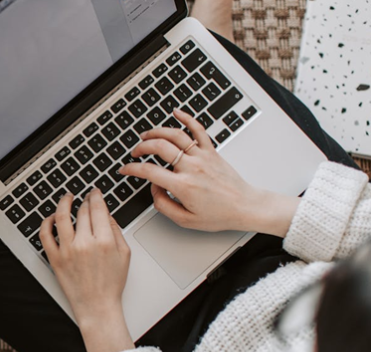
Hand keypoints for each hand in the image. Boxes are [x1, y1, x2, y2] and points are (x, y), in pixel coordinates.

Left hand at [40, 189, 133, 351]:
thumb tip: (106, 214)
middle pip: (82, 211)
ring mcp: (67, 250)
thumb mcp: (124, 254)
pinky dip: (47, 222)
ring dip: (64, 203)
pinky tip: (52, 217)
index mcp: (104, 241)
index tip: (95, 192)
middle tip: (85, 197)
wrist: (97, 306)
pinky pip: (45, 235)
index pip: (97, 208)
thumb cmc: (111, 283)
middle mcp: (84, 243)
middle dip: (85, 200)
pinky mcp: (55, 258)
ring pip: (62, 217)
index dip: (96, 196)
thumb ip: (116, 230)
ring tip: (67, 198)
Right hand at [119, 109, 299, 236]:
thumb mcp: (186, 220)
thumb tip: (154, 189)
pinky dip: (187, 118)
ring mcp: (203, 157)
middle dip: (141, 148)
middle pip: (160, 147)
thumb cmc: (220, 214)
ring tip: (146, 135)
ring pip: (175, 135)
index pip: (149, 172)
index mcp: (184, 186)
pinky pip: (198, 129)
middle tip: (135, 153)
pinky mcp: (212, 151)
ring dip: (157, 132)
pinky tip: (176, 112)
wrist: (245, 206)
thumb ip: (163, 205)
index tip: (125, 169)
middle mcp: (192, 167)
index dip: (132, 169)